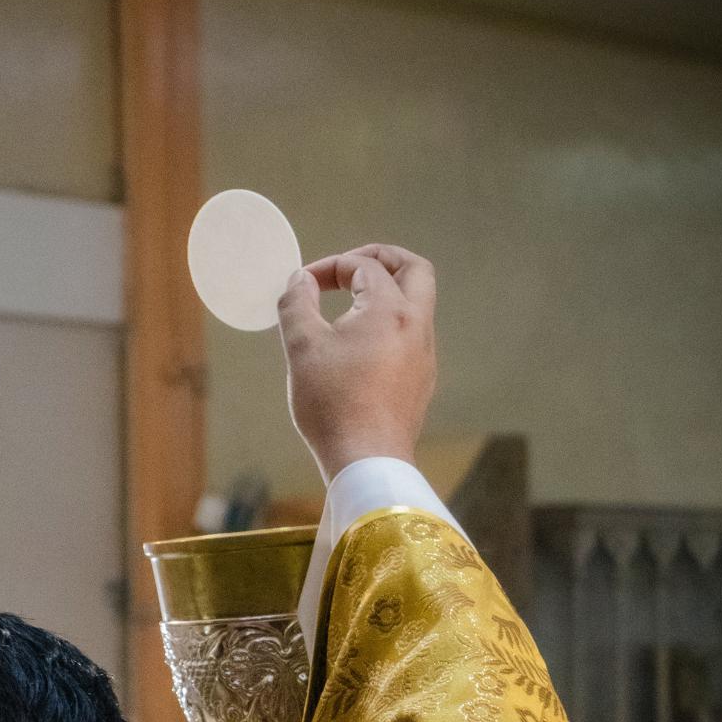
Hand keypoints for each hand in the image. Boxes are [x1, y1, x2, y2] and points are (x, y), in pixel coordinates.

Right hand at [277, 244, 437, 481]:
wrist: (366, 461)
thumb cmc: (333, 405)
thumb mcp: (302, 347)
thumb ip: (296, 303)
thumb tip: (298, 280)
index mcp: (391, 310)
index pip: (363, 267)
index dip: (330, 267)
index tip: (303, 285)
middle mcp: (417, 327)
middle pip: (414, 269)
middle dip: (382, 259)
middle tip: (352, 266)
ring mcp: (424, 356)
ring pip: (417, 304)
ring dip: (387, 294)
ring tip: (350, 307)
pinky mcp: (421, 381)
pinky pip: (412, 336)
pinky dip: (390, 325)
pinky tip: (361, 346)